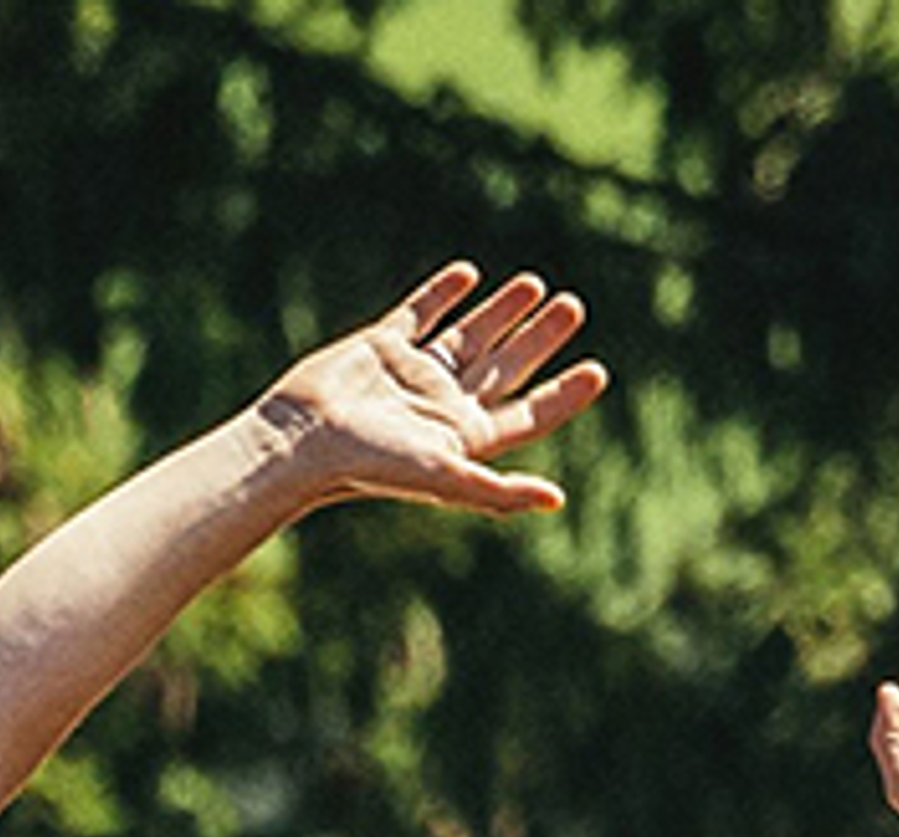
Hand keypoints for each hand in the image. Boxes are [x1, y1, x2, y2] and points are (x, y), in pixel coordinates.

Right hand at [268, 263, 604, 522]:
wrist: (302, 441)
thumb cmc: (369, 467)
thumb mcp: (442, 476)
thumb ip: (498, 490)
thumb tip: (556, 499)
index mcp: (463, 438)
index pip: (527, 413)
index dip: (563, 395)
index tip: (596, 372)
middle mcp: (442, 406)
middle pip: (505, 368)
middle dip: (539, 339)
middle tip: (573, 306)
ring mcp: (412, 374)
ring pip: (469, 336)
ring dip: (502, 312)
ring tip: (535, 284)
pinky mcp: (380, 347)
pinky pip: (420, 312)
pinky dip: (444, 293)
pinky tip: (468, 275)